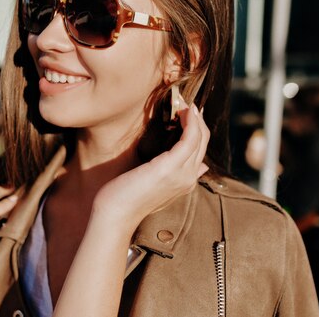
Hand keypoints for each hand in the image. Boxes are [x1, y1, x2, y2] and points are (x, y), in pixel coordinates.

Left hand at [92, 101, 209, 232]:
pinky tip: (183, 111)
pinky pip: (190, 139)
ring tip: (183, 103)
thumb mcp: (157, 186)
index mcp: (186, 182)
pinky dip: (190, 122)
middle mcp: (189, 179)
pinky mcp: (170, 167)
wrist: (115, 215)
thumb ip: (177, 175)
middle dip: (197, 119)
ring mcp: (182, 174)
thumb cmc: (127, 198)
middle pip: (203, 141)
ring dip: (194, 117)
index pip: (200, 150)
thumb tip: (202, 167)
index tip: (187, 112)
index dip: (197, 129)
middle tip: (185, 102)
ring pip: (199, 138)